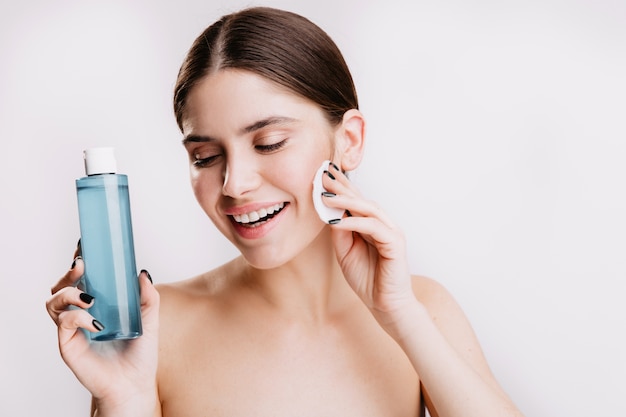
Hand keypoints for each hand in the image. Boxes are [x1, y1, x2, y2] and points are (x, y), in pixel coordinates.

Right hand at [46, 242, 159, 413]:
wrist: (134, 383)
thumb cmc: (140, 353)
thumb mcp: (150, 320)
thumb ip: (149, 297)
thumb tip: (143, 272)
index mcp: (98, 303)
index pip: (81, 278)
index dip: (79, 260)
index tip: (84, 246)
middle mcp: (81, 313)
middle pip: (61, 285)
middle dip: (68, 272)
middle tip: (82, 265)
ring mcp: (72, 329)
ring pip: (53, 301)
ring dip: (68, 292)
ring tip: (89, 297)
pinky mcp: (67, 344)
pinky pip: (63, 322)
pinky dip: (78, 318)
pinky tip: (95, 322)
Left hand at [321, 164, 415, 324]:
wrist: (385, 304)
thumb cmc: (367, 278)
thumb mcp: (345, 252)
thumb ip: (339, 232)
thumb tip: (329, 212)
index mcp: (370, 224)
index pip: (355, 201)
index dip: (340, 187)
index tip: (322, 175)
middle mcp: (382, 224)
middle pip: (361, 199)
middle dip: (342, 186)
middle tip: (324, 174)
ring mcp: (391, 231)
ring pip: (369, 208)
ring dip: (347, 200)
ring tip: (327, 194)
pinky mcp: (395, 243)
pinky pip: (374, 227)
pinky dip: (356, 222)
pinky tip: (339, 220)